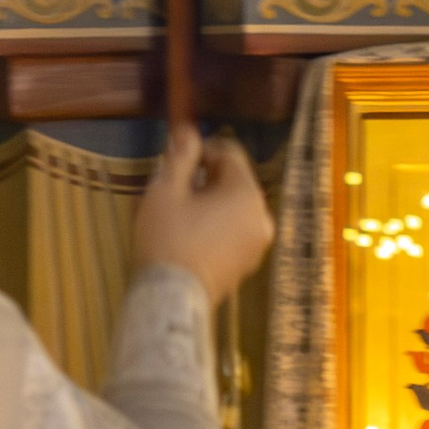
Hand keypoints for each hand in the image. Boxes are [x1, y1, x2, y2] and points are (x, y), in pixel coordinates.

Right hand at [132, 124, 272, 306]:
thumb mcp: (166, 191)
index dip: (203, 150)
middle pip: (236, 182)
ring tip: (182, 215)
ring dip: (213, 203)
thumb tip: (187, 130)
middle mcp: (262, 215)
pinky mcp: (249, 264)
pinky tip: (192, 238)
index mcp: (246, 193)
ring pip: (236, 208)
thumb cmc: (167, 238)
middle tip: (176, 190)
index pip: (230, 154)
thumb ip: (181, 157)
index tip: (178, 160)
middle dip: (208, 179)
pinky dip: (218, 227)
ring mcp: (258, 243)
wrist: (172, 298)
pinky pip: (236, 232)